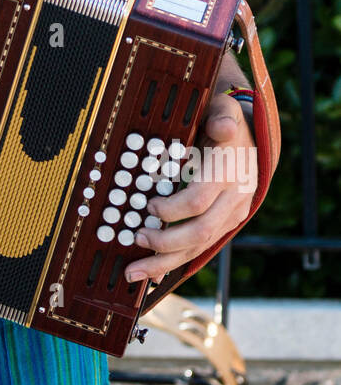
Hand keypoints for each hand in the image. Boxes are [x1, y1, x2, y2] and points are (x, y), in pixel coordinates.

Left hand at [125, 92, 257, 284]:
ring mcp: (232, 214)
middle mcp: (234, 199)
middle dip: (165, 241)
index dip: (171, 208)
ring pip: (200, 247)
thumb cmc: (224, 122)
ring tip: (134, 272)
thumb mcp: (222, 112)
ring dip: (165, 262)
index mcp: (229, 173)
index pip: (199, 200)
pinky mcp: (225, 223)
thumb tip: (221, 127)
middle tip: (136, 237)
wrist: (248, 136)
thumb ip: (221, 119)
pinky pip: (200, 248)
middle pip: (200, 231)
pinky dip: (175, 261)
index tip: (147, 205)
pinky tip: (152, 272)